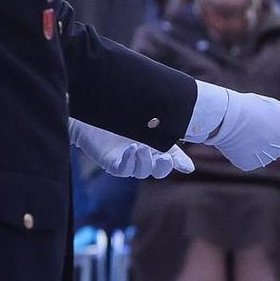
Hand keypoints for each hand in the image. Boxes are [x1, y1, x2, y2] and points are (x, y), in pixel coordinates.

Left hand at [68, 119, 194, 178]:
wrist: (93, 108)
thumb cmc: (121, 112)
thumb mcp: (147, 119)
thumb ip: (165, 130)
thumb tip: (186, 157)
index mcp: (154, 145)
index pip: (171, 158)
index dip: (179, 162)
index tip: (185, 166)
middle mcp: (142, 155)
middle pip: (158, 170)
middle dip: (163, 167)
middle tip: (165, 159)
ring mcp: (127, 160)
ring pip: (141, 171)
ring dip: (145, 163)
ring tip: (141, 148)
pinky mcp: (111, 162)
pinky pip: (123, 170)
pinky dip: (129, 161)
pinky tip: (131, 149)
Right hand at [189, 84, 279, 168]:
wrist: (226, 117)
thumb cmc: (253, 107)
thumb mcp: (277, 107)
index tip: (269, 117)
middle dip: (272, 136)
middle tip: (255, 123)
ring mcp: (265, 160)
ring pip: (265, 153)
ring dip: (258, 144)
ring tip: (245, 131)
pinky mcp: (249, 165)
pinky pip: (250, 158)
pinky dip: (245, 151)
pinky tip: (238, 141)